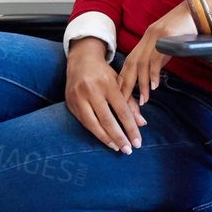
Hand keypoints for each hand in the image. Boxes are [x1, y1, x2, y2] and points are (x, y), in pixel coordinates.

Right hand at [65, 38, 144, 153]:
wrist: (80, 61)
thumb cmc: (104, 73)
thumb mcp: (120, 83)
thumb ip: (131, 103)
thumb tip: (142, 123)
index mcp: (107, 84)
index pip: (122, 111)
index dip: (131, 128)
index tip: (138, 142)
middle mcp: (91, 90)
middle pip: (107, 119)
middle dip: (119, 137)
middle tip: (128, 150)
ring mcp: (78, 97)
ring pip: (93, 124)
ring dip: (106, 138)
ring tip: (117, 147)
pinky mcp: (70, 103)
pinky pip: (83, 122)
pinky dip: (95, 132)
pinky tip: (104, 139)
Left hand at [117, 0, 211, 103]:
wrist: (202, 8)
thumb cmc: (189, 27)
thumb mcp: (170, 43)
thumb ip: (160, 56)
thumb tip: (153, 74)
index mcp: (147, 38)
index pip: (130, 61)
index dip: (124, 79)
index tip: (122, 96)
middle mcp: (148, 36)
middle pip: (131, 64)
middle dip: (126, 85)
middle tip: (125, 103)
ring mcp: (156, 35)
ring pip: (141, 64)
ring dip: (141, 84)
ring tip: (143, 101)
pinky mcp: (167, 36)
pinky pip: (156, 58)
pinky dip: (153, 74)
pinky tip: (154, 86)